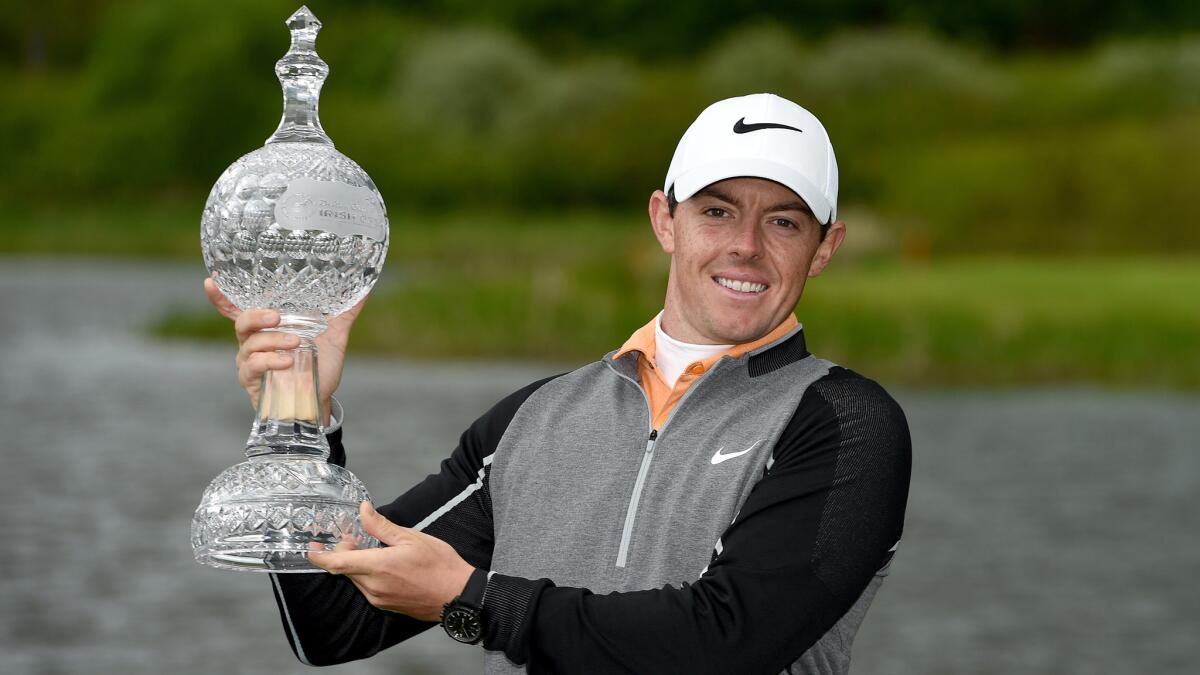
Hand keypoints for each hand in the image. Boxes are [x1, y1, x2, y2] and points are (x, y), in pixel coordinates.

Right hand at [204, 277, 366, 420]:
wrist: (320, 399)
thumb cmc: (319, 366)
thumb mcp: (334, 336)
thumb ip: (344, 312)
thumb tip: (364, 288)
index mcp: (267, 327)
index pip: (238, 308)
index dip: (221, 296)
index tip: (210, 281)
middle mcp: (253, 341)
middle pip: (242, 321)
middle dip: (258, 316)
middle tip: (277, 317)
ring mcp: (250, 362)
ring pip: (251, 343)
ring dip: (274, 341)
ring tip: (296, 344)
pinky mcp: (252, 381)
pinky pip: (253, 366)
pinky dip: (270, 361)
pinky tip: (286, 361)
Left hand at [310, 502, 474, 621]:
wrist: (458, 595)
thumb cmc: (439, 565)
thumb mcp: (411, 538)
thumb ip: (381, 526)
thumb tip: (363, 510)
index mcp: (378, 567)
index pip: (336, 564)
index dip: (319, 557)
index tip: (312, 548)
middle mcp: (373, 587)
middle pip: (345, 570)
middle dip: (343, 553)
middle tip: (352, 537)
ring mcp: (379, 599)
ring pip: (356, 579)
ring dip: (356, 564)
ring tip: (369, 548)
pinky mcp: (387, 605)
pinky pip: (367, 588)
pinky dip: (366, 574)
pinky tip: (380, 564)